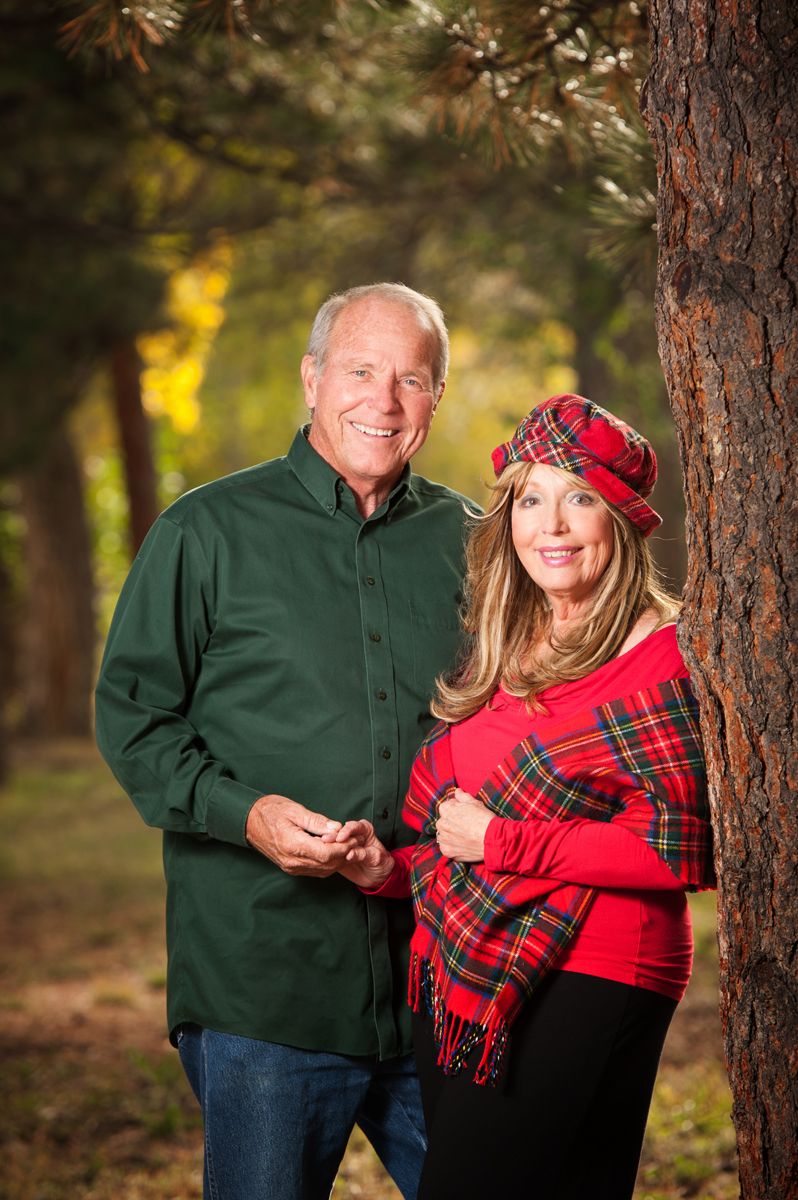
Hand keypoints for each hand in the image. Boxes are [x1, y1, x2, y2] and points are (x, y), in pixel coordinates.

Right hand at [245, 794, 359, 876]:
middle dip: (344, 854)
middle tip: (354, 841)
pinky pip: (314, 871)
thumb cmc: (270, 811)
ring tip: (346, 845)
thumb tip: (337, 828)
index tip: (352, 838)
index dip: (342, 848)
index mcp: (293, 844)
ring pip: (322, 870)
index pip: (326, 853)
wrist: (248, 821)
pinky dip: (327, 863)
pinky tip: (332, 852)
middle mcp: (292, 860)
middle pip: (326, 864)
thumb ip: (317, 821)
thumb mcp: (295, 810)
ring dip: (337, 860)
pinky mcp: (290, 868)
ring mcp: (290, 867)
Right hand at [322, 819, 394, 889]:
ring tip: (319, 849)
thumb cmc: (381, 863)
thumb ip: (363, 854)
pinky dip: (324, 855)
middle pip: (340, 833)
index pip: (353, 827)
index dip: (347, 831)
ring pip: (333, 843)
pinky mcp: (337, 855)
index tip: (341, 837)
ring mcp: (343, 845)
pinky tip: (319, 857)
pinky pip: (329, 854)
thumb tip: (351, 853)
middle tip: (325, 841)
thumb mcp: (376, 858)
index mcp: (364, 830)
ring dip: (326, 846)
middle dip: (332, 837)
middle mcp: (352, 835)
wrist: (378, 876)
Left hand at [436, 788, 492, 862]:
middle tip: (465, 826)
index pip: (445, 807)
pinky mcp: (446, 851)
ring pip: (444, 834)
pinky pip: (446, 847)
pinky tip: (463, 844)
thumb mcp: (475, 803)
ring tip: (465, 836)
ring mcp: (443, 838)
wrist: (492, 840)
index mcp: (446, 809)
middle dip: (452, 822)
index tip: (464, 814)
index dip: (455, 809)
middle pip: (444, 821)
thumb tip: (457, 791)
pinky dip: (452, 846)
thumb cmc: (485, 819)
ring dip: (451, 835)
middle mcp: (441, 823)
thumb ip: (463, 796)